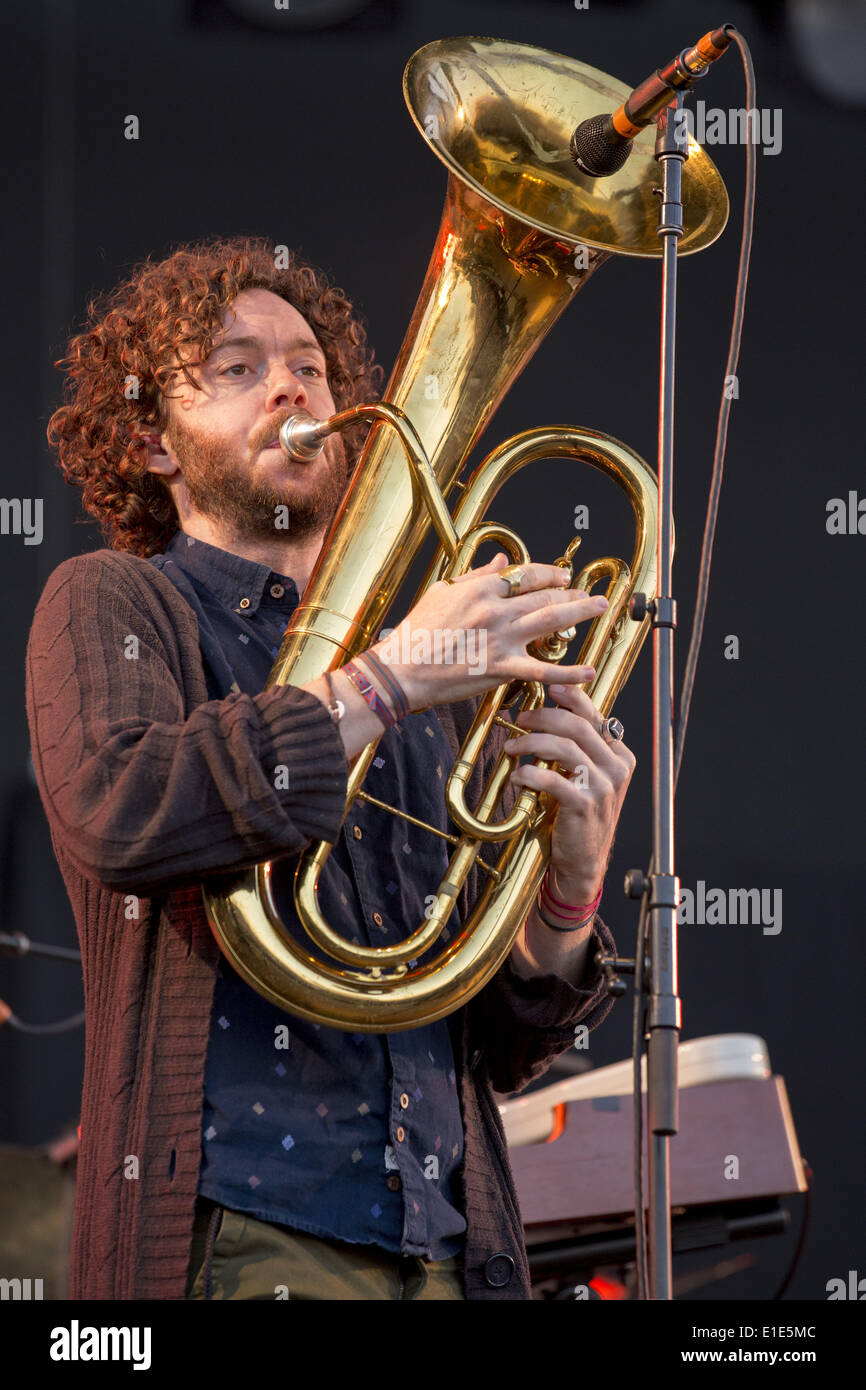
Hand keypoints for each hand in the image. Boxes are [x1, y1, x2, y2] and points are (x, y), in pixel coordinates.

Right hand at [368, 552, 607, 711]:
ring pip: (549, 621)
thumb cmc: (416, 632)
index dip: (549, 574)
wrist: (401, 668)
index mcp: (480, 589)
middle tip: (591, 594)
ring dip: (579, 613)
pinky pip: (541, 670)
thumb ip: (475, 577)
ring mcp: (500, 639)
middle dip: (572, 593)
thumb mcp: (442, 593)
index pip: (524, 575)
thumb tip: (498, 561)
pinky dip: (567, 672)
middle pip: (544, 596)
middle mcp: (495, 609)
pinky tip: (587, 670)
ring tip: (599, 608)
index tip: (563, 576)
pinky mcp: (500, 668)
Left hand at [504, 683, 635, 903]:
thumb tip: (552, 712)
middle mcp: (617, 768)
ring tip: (512, 747)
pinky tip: (518, 777)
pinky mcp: (585, 805)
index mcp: (620, 756)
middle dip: (544, 716)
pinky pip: (553, 779)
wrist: (582, 862)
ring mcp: (604, 787)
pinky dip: (530, 773)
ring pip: (565, 747)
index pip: (595, 716)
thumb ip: (578, 748)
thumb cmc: (577, 816)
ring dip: (532, 742)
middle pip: (578, 726)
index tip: (549, 687)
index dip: (571, 697)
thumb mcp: (585, 777)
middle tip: (520, 719)